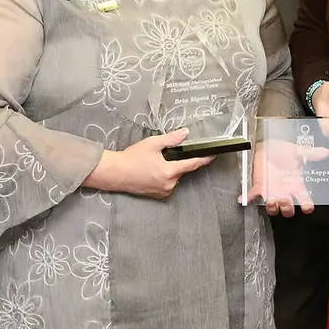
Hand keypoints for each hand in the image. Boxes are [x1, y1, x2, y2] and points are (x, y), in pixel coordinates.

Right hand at [82, 129, 212, 198]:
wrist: (115, 173)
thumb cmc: (132, 158)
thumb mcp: (153, 144)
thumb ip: (171, 139)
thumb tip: (185, 133)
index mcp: (169, 172)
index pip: (192, 165)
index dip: (204, 159)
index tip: (213, 156)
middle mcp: (168, 184)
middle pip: (182, 170)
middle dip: (178, 162)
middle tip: (165, 154)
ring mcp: (162, 191)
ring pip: (174, 177)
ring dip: (171, 169)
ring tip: (155, 163)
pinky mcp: (157, 195)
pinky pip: (167, 184)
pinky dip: (165, 176)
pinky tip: (153, 171)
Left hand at [241, 139, 327, 216]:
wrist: (268, 147)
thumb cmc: (283, 151)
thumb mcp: (297, 151)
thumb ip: (311, 153)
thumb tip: (325, 152)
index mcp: (296, 185)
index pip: (304, 200)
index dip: (306, 206)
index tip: (306, 207)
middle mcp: (285, 192)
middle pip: (288, 209)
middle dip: (286, 208)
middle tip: (284, 201)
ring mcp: (272, 191)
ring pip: (272, 208)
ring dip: (271, 207)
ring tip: (271, 201)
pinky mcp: (260, 187)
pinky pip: (252, 196)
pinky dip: (247, 198)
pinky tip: (243, 199)